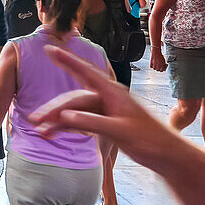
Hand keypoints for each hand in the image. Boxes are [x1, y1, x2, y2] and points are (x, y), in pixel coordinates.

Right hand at [30, 45, 182, 170]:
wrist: (168, 156)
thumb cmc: (151, 140)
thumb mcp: (119, 131)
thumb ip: (91, 122)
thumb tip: (64, 116)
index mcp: (113, 93)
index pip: (85, 71)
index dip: (66, 60)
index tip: (49, 49)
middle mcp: (108, 98)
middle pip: (74, 99)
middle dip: (54, 109)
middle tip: (35, 120)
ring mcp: (107, 111)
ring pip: (76, 112)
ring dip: (58, 121)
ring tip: (42, 132)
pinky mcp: (107, 124)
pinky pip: (81, 122)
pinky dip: (68, 127)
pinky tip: (55, 134)